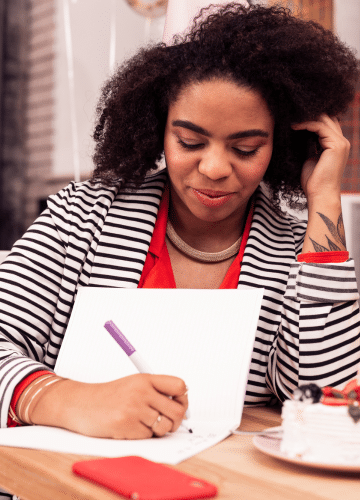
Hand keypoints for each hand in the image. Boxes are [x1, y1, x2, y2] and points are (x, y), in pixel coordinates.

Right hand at [30, 373, 187, 438]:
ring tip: (144, 424)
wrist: (80, 404)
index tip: (179, 404)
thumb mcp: (133, 385)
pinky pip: (148, 437)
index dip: (183, 398)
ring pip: (165, 427)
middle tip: (166, 422)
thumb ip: (156, 392)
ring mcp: (134, 409)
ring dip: (158, 430)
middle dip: (175, 421)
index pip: (179, 386)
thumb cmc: (108, 397)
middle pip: (178, 411)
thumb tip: (183, 409)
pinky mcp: (126, 425)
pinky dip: (143, 436)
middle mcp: (141, 391)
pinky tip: (130, 428)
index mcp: (145, 379)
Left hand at [291, 114, 349, 201]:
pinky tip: (294, 126)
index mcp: (337, 145)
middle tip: (292, 115)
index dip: (311, 118)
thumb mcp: (310, 158)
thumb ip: (309, 145)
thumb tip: (301, 133)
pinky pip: (320, 126)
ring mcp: (341, 143)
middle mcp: (342, 142)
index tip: (294, 119)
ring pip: (324, 119)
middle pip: (327, 118)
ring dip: (306, 117)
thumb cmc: (313, 182)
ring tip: (291, 120)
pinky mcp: (336, 145)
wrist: (319, 195)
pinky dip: (306, 123)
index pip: (326, 124)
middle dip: (309, 115)